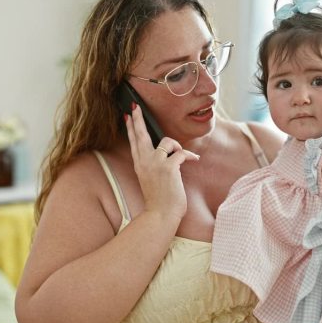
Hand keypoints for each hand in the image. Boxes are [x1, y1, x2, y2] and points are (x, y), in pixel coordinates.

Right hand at [125, 104, 199, 222]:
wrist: (160, 215)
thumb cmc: (159, 201)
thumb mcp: (151, 180)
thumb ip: (153, 166)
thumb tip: (166, 155)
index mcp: (139, 165)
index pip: (133, 142)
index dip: (131, 128)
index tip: (127, 116)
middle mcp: (144, 162)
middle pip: (140, 135)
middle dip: (138, 119)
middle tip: (135, 107)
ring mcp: (155, 164)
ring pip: (166, 141)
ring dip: (177, 146)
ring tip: (181, 155)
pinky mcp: (168, 168)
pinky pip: (181, 153)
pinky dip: (189, 155)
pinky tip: (194, 160)